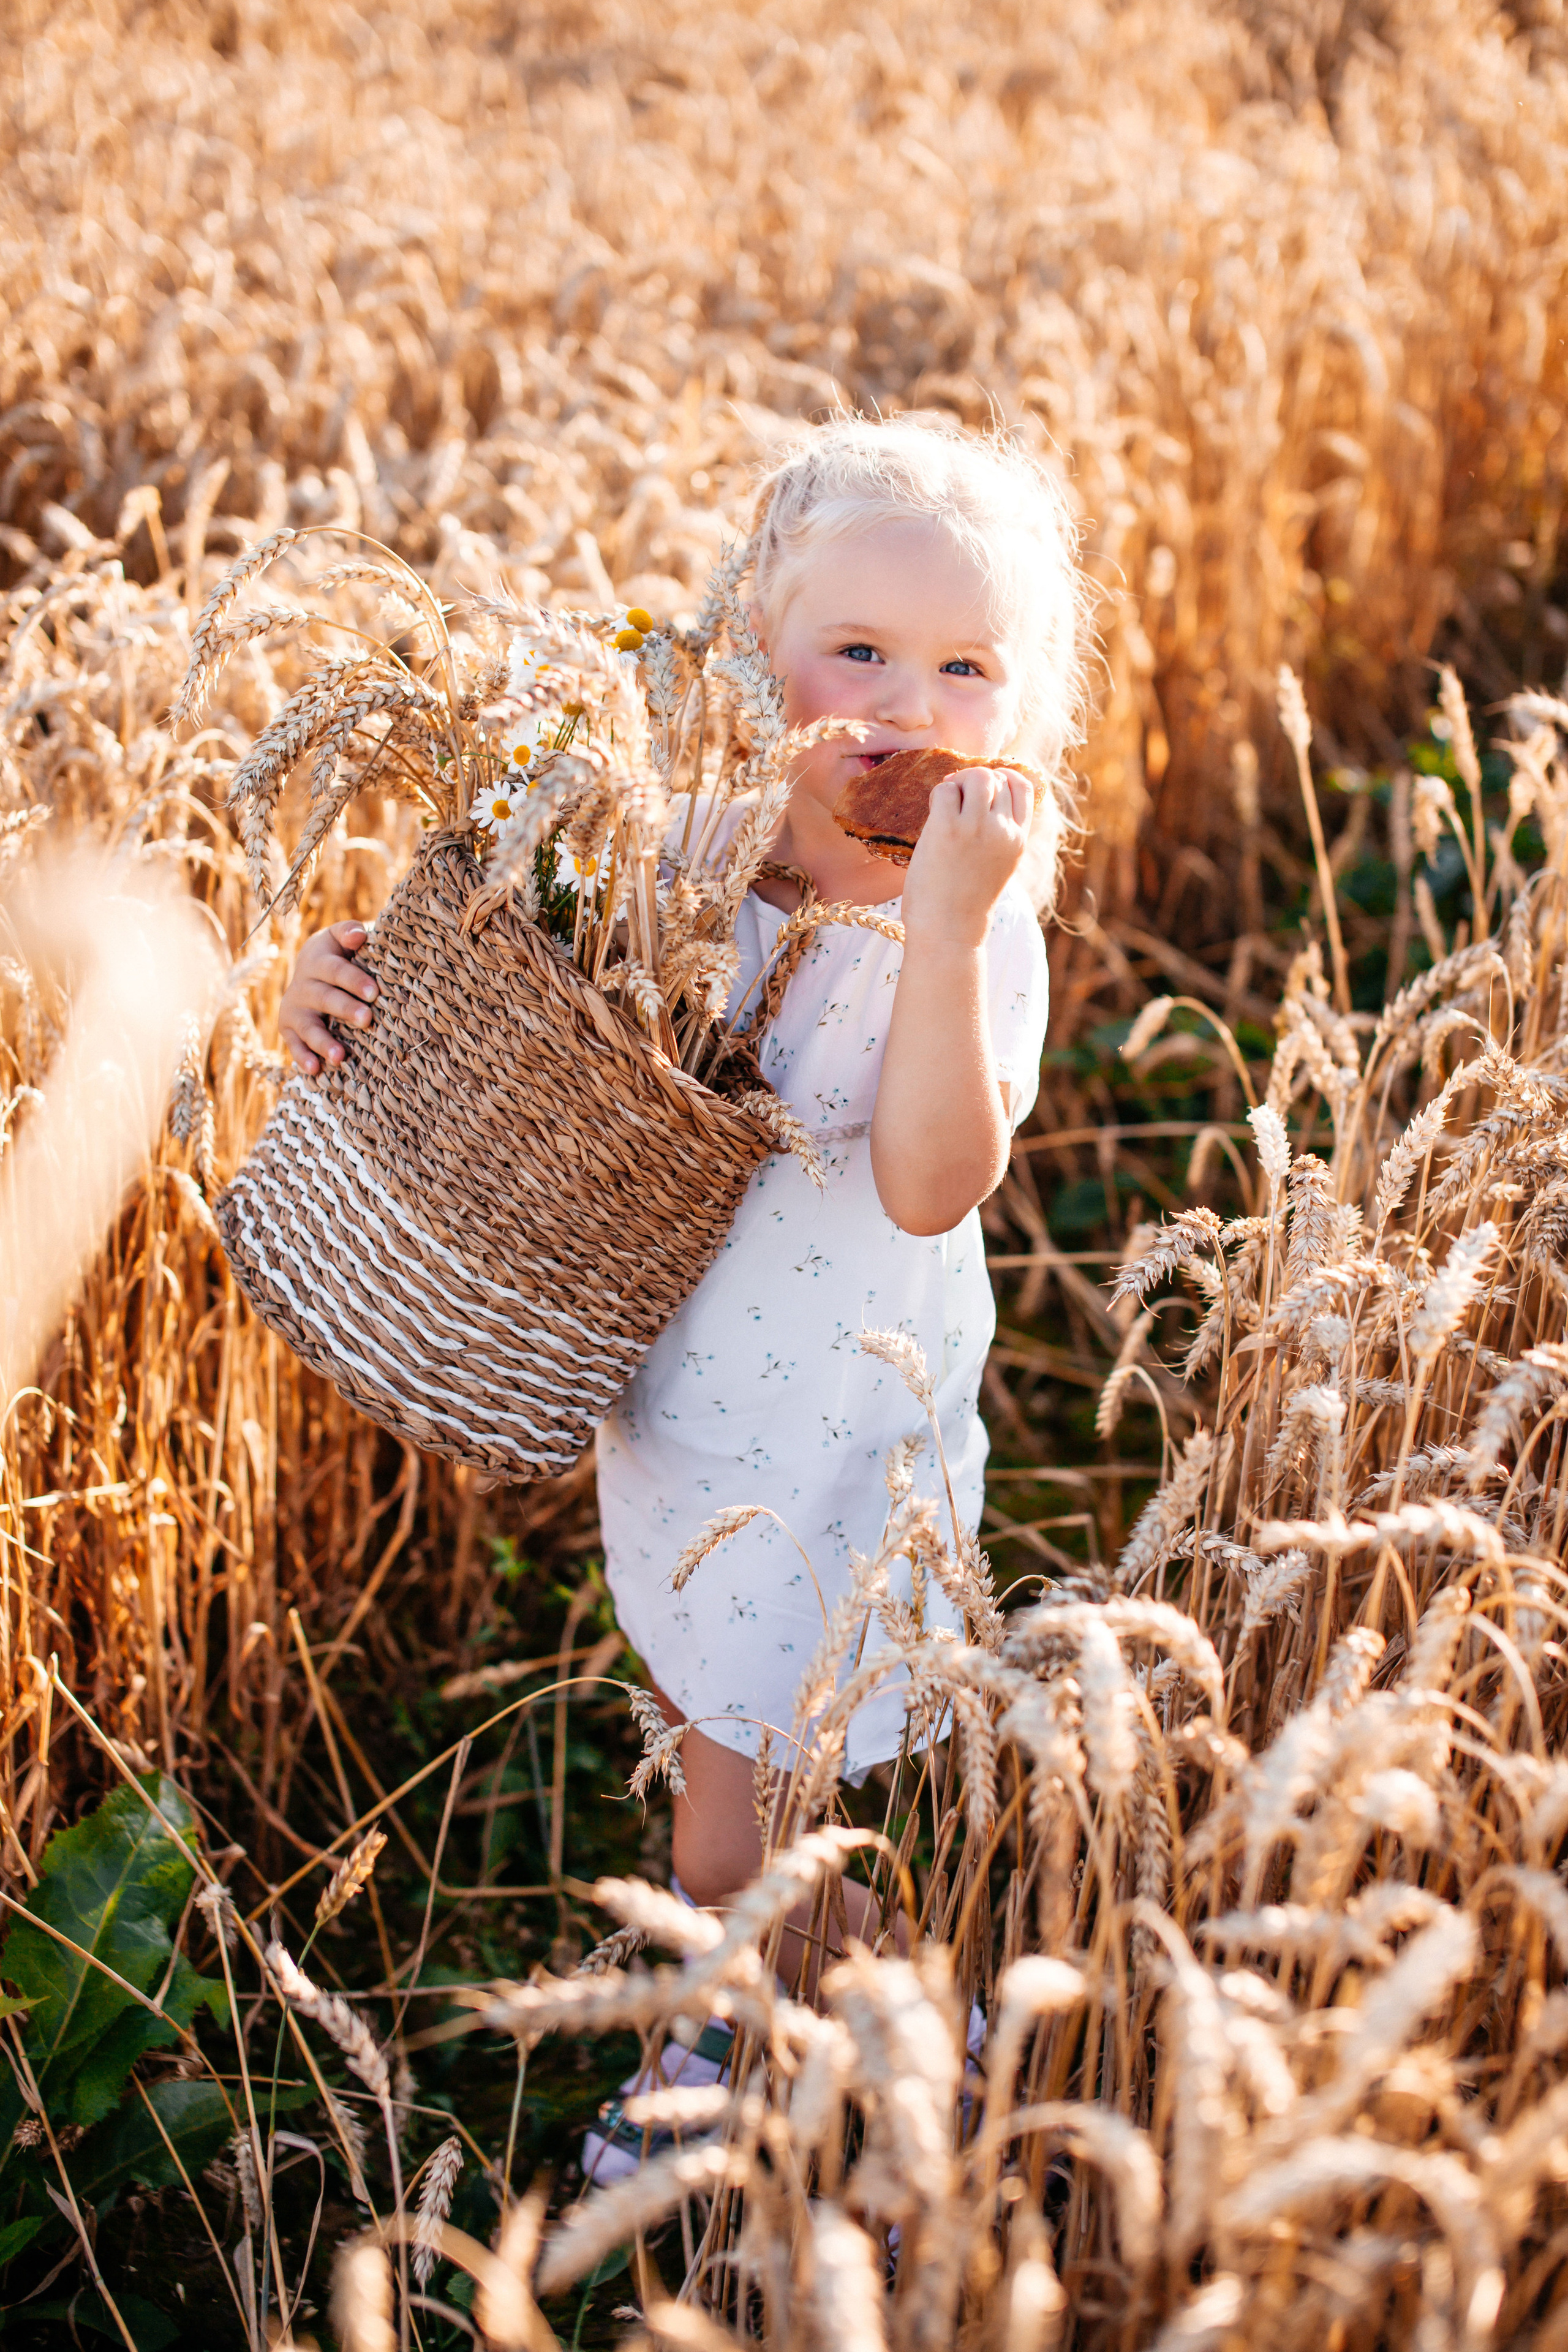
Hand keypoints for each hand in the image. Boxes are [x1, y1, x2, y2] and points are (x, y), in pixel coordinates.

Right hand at [279, 921, 376, 1074]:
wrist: (311, 967)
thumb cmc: (339, 953)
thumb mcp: (340, 938)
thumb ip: (348, 933)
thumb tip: (358, 935)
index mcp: (318, 959)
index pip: (336, 970)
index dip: (354, 980)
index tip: (374, 992)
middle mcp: (303, 984)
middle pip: (324, 998)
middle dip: (345, 1009)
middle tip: (367, 1020)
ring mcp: (294, 1008)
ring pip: (308, 1026)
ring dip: (323, 1041)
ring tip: (340, 1056)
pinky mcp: (288, 1027)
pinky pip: (294, 1044)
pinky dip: (302, 1057)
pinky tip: (315, 1070)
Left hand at [899, 766, 1029, 950]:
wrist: (949, 930)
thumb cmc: (966, 901)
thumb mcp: (998, 864)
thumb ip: (999, 832)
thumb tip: (980, 793)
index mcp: (1018, 838)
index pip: (1024, 785)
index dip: (1003, 777)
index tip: (984, 789)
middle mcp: (1002, 829)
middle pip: (996, 777)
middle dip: (974, 779)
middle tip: (956, 797)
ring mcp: (976, 827)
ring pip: (974, 776)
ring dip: (957, 783)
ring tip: (945, 805)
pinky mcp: (946, 829)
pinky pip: (944, 790)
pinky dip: (937, 795)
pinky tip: (933, 818)